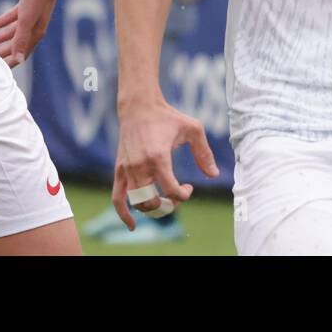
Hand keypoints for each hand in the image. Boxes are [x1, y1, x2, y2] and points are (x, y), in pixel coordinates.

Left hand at [0, 0, 60, 66]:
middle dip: (3, 50)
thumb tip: (19, 60)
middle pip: (16, 43)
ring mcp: (31, 15)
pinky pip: (12, 18)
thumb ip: (21, 39)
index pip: (23, 52)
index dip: (11, 61)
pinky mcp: (26, 5)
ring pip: (13, 30)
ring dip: (0, 36)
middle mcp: (35, 26)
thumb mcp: (26, 19)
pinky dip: (2, 22)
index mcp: (37, 32)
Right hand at [112, 96, 218, 229]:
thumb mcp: (193, 129)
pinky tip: (132, 226)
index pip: (171, 190)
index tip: (189, 187)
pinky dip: (123, 214)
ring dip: (152, 209)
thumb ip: (204, 153)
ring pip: (138, 202)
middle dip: (168, 206)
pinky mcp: (119, 169)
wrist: (139, 106)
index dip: (183, 195)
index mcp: (158, 157)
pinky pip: (117, 197)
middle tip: (176, 197)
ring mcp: (127, 169)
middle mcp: (140, 165)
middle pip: (153, 201)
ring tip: (162, 204)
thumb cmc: (167, 116)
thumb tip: (214, 175)